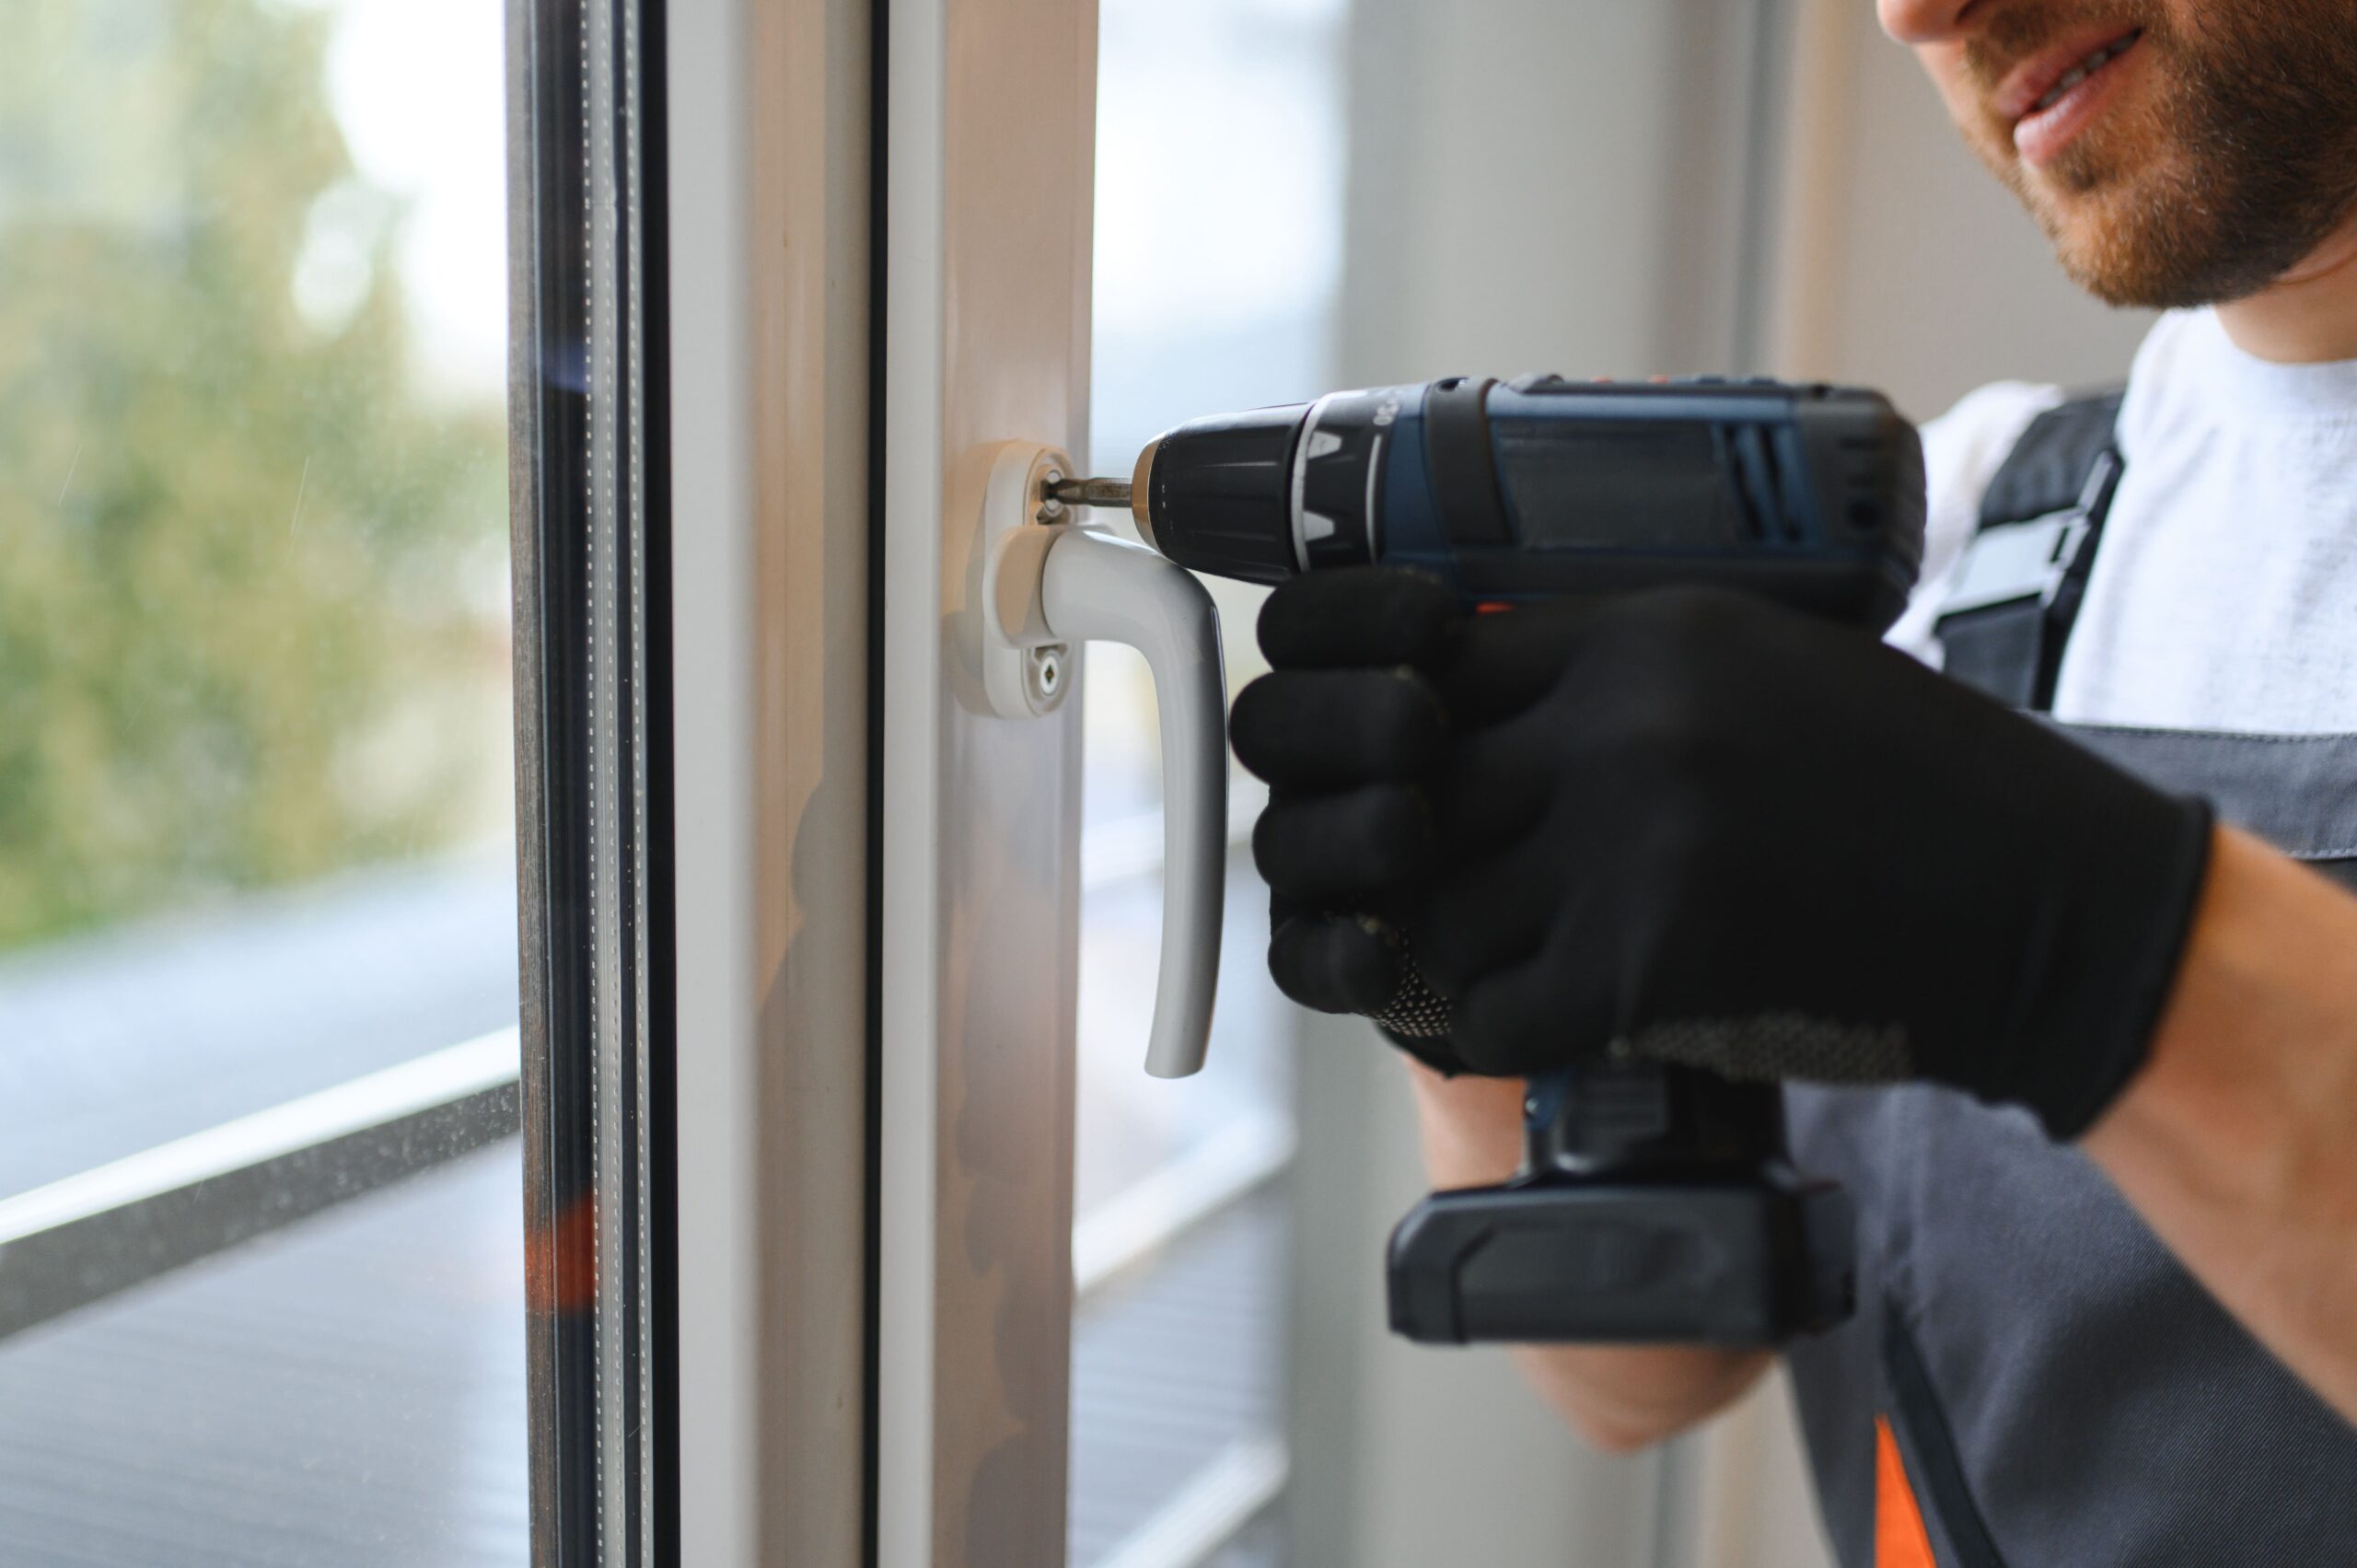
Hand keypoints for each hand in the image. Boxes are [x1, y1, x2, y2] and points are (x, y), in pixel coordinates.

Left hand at [1229, 568, 2214, 1138]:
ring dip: (1458, 949)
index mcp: (1638, 632)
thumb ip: (1604, 672)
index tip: (1361, 762)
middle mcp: (1621, 725)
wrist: (2043, 904)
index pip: (1410, 663)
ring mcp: (1632, 844)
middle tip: (1415, 885)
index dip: (1362, 721)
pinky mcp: (1650, 965)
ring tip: (1526, 953)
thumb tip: (1436, 703)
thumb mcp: (1755, 663)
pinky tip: (1557, 1015)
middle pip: (1400, 793)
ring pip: (1435, 912)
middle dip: (1388, 852)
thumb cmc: (1902, 785)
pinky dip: (1504, 1029)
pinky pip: (1491, 1011)